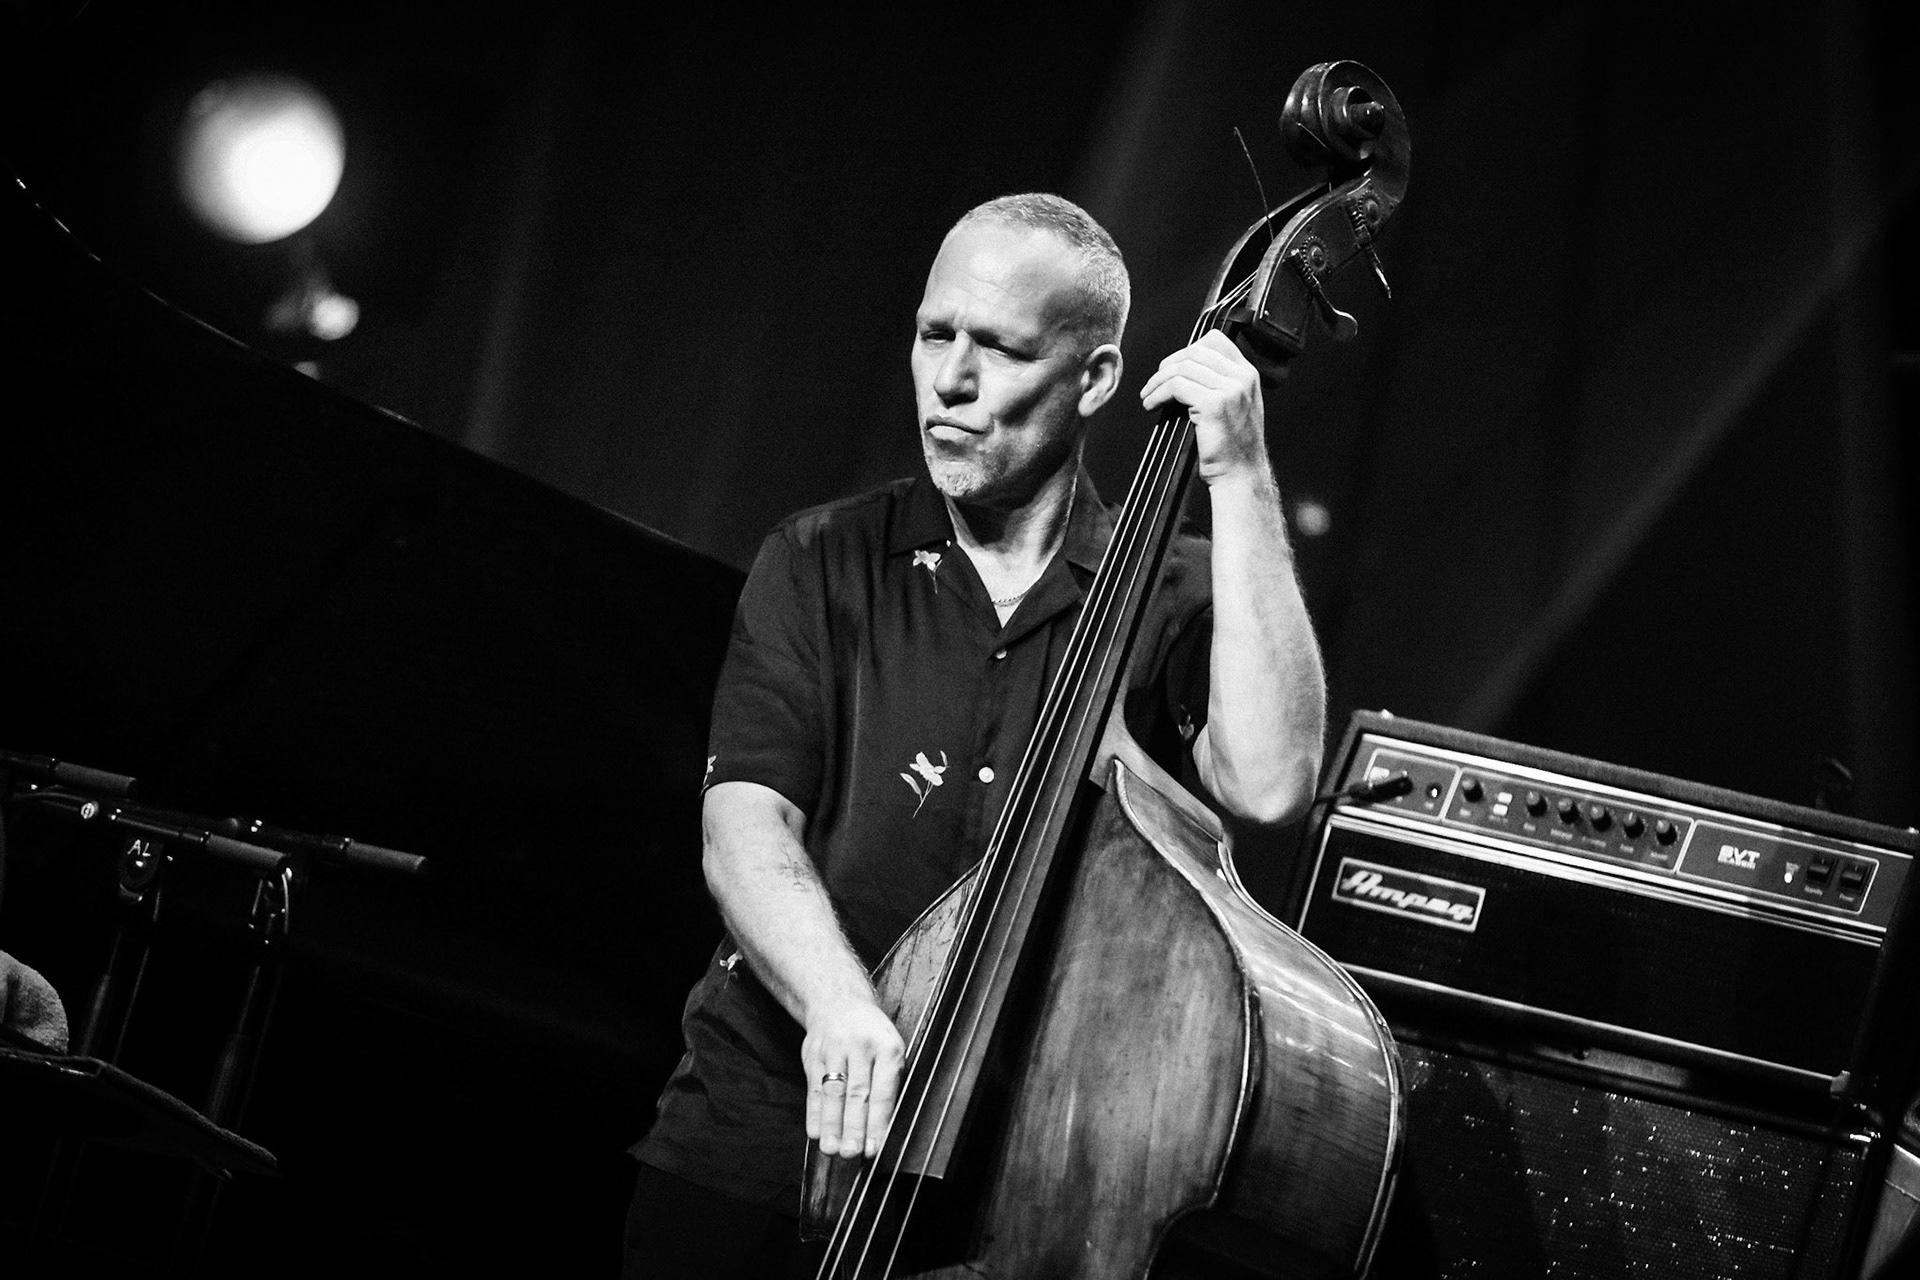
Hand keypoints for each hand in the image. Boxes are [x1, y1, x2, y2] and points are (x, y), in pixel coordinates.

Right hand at [803, 996, 904, 1158]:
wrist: (838, 1001)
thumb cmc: (872, 1035)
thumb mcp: (891, 1049)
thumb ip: (889, 1084)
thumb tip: (884, 1129)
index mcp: (887, 1047)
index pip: (882, 1090)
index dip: (877, 1121)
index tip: (873, 1147)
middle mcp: (860, 1047)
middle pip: (856, 1093)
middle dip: (853, 1127)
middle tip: (851, 1153)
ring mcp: (834, 1050)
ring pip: (833, 1093)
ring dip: (831, 1125)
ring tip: (832, 1149)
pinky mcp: (813, 1055)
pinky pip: (814, 1088)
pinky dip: (814, 1113)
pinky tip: (815, 1133)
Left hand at [1139, 330, 1267, 483]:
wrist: (1241, 475)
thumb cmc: (1233, 447)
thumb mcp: (1235, 406)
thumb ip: (1219, 383)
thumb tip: (1184, 368)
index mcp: (1248, 373)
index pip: (1215, 340)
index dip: (1187, 350)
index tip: (1172, 368)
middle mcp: (1242, 377)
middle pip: (1194, 351)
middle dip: (1168, 365)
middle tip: (1154, 383)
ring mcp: (1230, 389)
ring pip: (1182, 368)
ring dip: (1157, 381)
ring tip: (1149, 396)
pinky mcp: (1214, 404)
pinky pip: (1176, 386)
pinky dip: (1157, 394)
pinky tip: (1151, 405)